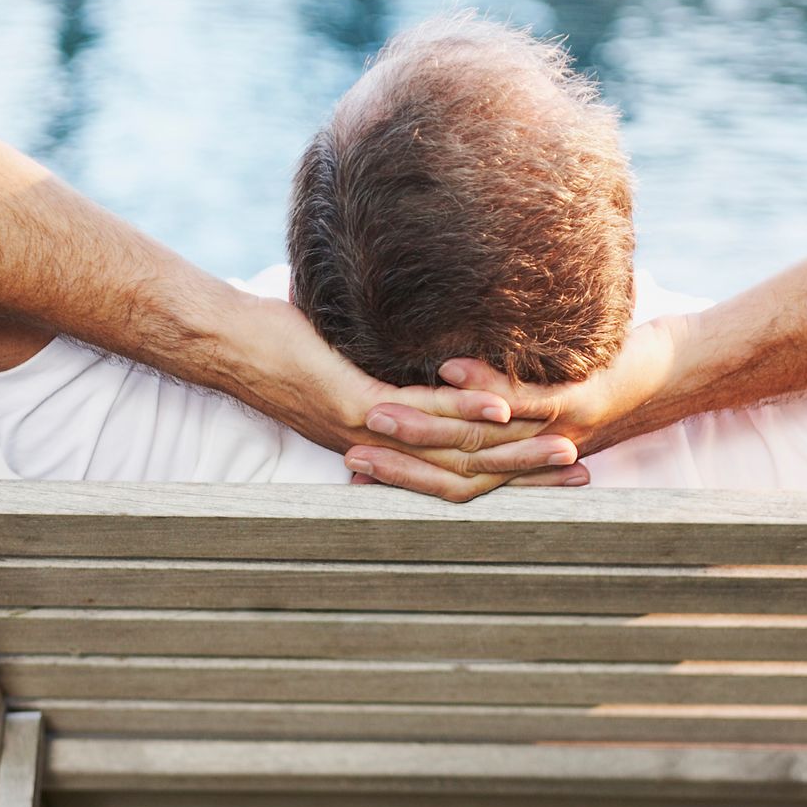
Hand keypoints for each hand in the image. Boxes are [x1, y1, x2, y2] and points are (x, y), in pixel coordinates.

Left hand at [227, 295, 586, 497]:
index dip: (512, 473)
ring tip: (561, 449)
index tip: (560, 468)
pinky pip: (420, 416)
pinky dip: (464, 415)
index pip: (459, 470)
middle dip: (526, 474)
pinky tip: (502, 410)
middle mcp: (380, 448)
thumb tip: (416, 332)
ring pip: (452, 451)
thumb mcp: (347, 356)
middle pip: (467, 474)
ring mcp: (368, 430)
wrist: (226, 343)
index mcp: (382, 443)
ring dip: (510, 452)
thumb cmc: (281, 343)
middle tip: (580, 471)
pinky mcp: (353, 404)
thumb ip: (385, 359)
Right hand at [343, 316, 690, 496]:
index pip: (444, 476)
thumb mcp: (538, 395)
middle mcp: (530, 453)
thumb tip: (442, 393)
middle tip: (349, 457)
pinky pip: (525, 401)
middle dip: (398, 464)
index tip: (351, 469)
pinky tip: (451, 371)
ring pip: (482, 441)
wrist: (668, 376)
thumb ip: (491, 401)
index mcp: (515, 457)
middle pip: (453, 471)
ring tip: (379, 417)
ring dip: (428, 429)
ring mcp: (554, 430)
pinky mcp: (578, 404)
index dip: (398, 475)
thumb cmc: (596, 381)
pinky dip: (485, 389)